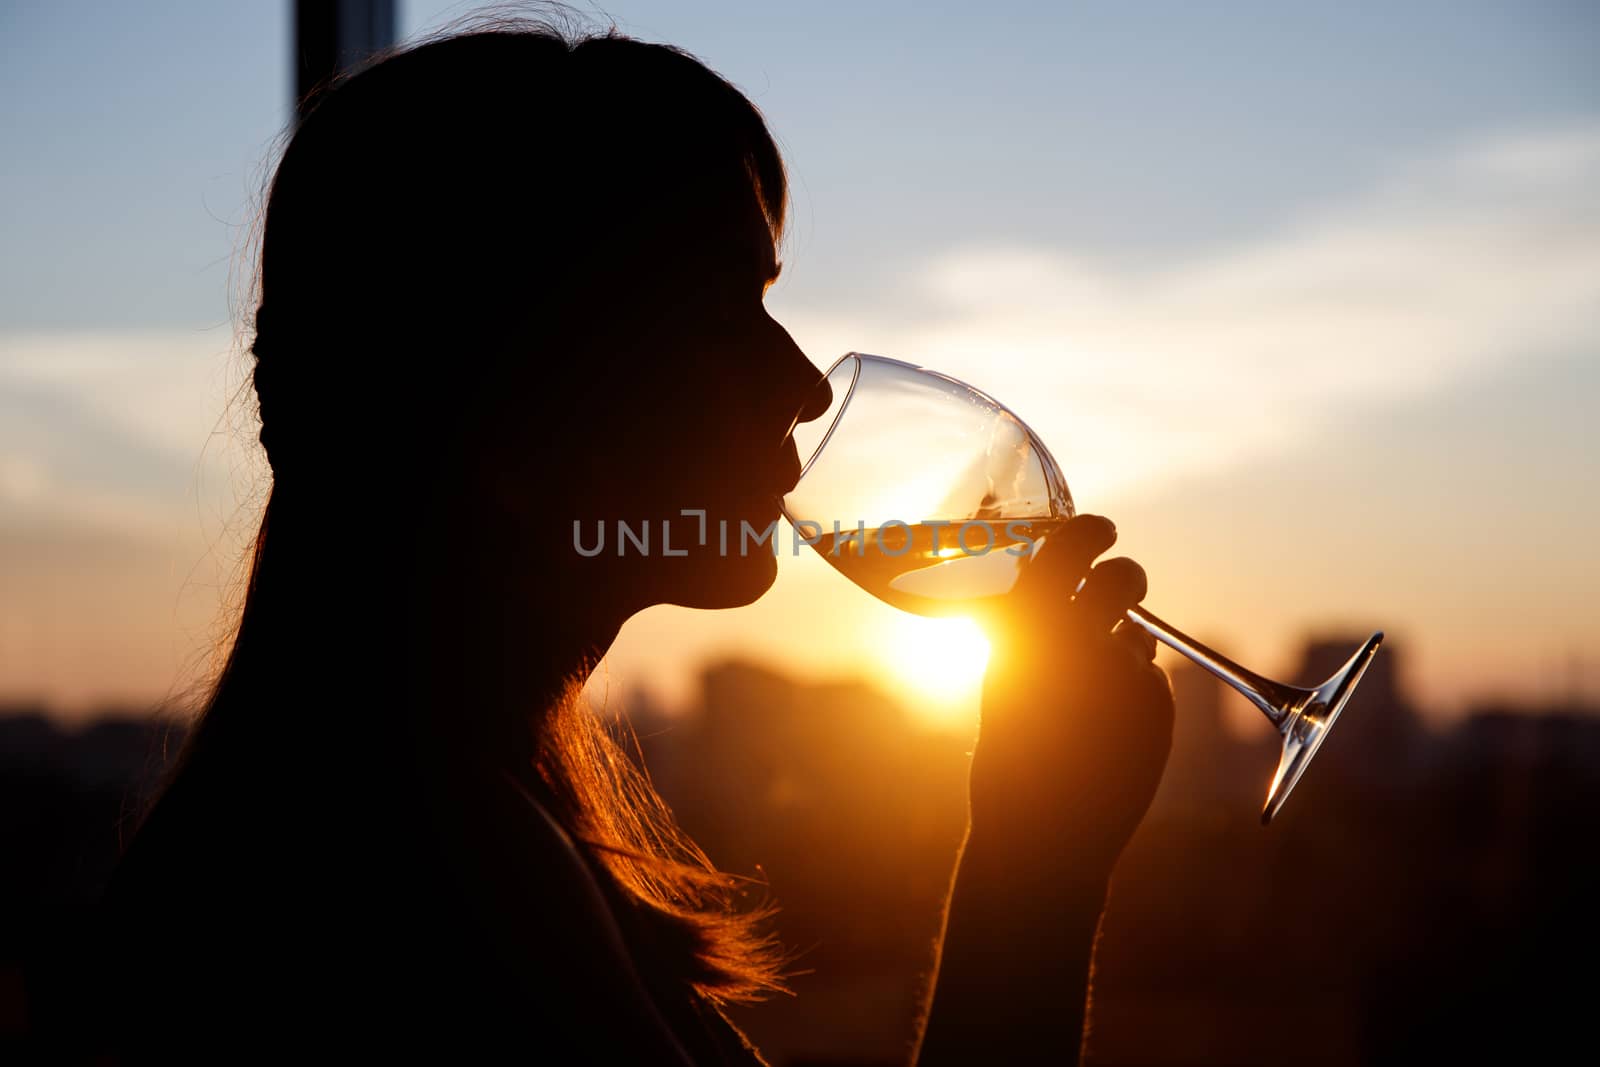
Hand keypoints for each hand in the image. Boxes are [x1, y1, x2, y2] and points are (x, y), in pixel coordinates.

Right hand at [969, 515, 1174, 879]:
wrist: (1042, 834)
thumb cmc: (1009, 756)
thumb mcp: (1003, 681)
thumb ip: (1032, 634)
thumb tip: (1062, 594)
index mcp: (1027, 627)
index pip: (1069, 547)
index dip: (1090, 532)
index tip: (1102, 529)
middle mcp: (1080, 638)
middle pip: (1124, 578)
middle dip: (1127, 577)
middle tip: (1121, 589)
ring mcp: (1124, 673)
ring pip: (1137, 637)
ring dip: (1122, 649)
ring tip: (1089, 700)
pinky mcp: (1158, 707)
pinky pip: (1151, 681)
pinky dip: (1134, 694)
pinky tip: (1107, 731)